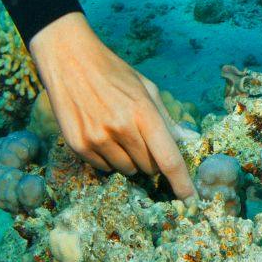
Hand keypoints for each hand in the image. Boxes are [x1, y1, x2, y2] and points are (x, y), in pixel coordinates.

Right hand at [26, 13, 193, 197]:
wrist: (69, 61)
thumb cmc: (114, 73)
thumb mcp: (146, 88)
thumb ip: (166, 118)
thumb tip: (187, 141)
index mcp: (143, 113)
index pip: (168, 159)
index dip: (182, 183)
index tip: (192, 201)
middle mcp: (121, 129)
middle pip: (149, 168)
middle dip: (152, 159)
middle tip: (141, 137)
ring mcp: (97, 139)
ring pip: (126, 171)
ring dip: (129, 160)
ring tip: (119, 133)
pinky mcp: (78, 146)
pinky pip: (104, 168)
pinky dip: (108, 158)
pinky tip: (101, 134)